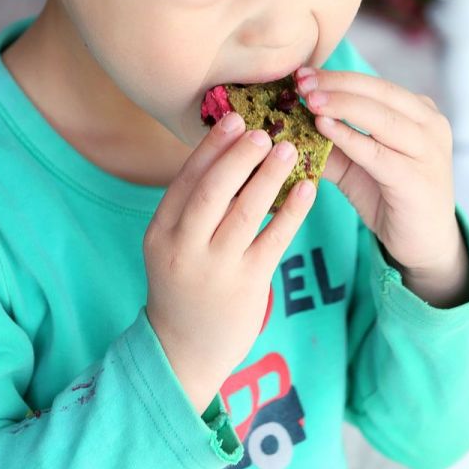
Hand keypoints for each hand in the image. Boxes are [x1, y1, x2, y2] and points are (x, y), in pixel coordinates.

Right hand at [143, 114, 315, 413]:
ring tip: (289, 149)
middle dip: (239, 156)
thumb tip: (228, 153)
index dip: (211, 147)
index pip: (186, 180)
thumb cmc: (183, 284)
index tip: (234, 119)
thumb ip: (192, 207)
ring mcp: (216, 269)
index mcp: (161, 231)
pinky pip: (274, 240)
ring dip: (269, 176)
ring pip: (246, 212)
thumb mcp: (172, 244)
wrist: (183, 350)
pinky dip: (292, 211)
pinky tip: (307, 188)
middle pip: (212, 191)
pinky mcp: (247, 285)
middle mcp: (184, 248)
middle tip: (263, 130)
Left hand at [296, 67, 460, 272]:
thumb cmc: (390, 195)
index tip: (301, 74)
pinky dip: (350, 138)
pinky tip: (323, 128)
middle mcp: (431, 125)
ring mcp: (429, 152)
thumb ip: (332, 140)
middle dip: (336, 85)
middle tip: (301, 83)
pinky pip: (378, 153)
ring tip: (308, 100)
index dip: (337, 77)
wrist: (423, 243)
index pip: (374, 84)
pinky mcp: (418, 180)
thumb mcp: (357, 162)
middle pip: (379, 93)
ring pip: (381, 118)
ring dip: (341, 105)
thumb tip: (290, 118)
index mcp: (419, 112)